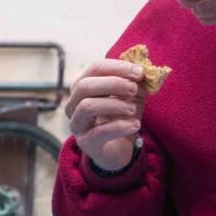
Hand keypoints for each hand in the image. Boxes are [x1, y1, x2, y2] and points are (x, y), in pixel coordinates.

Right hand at [67, 57, 148, 171]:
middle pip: (85, 86)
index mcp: (84, 87)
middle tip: (134, 89)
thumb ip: (135, 82)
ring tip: (132, 109)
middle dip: (113, 84)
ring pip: (87, 107)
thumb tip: (141, 71)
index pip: (95, 68)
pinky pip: (99, 132)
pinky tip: (135, 125)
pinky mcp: (85, 143)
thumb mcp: (132, 96)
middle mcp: (74, 104)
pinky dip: (121, 127)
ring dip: (115, 105)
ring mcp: (77, 124)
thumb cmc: (122, 117)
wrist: (119, 148)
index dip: (118, 67)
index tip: (139, 72)